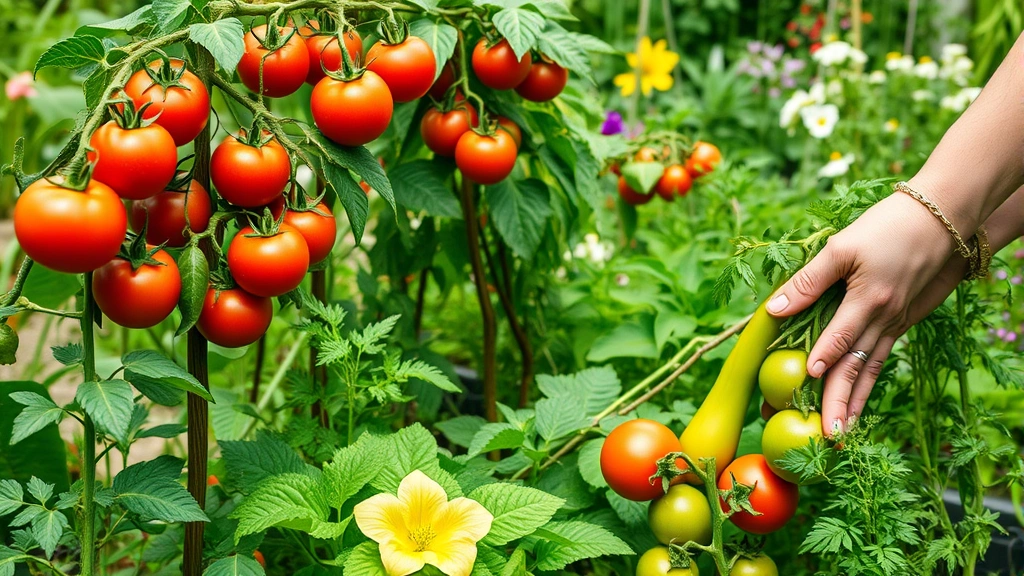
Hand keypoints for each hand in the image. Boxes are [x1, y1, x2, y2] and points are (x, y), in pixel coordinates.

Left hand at [766, 192, 958, 435]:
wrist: (945, 218)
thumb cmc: (889, 226)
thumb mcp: (843, 246)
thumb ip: (809, 280)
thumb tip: (774, 309)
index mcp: (869, 299)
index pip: (840, 337)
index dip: (822, 358)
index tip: (806, 381)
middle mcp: (884, 318)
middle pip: (856, 367)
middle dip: (839, 402)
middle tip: (825, 436)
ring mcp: (895, 323)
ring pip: (870, 370)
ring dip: (855, 403)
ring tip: (841, 434)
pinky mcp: (901, 321)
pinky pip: (881, 359)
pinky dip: (868, 383)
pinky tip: (858, 400)